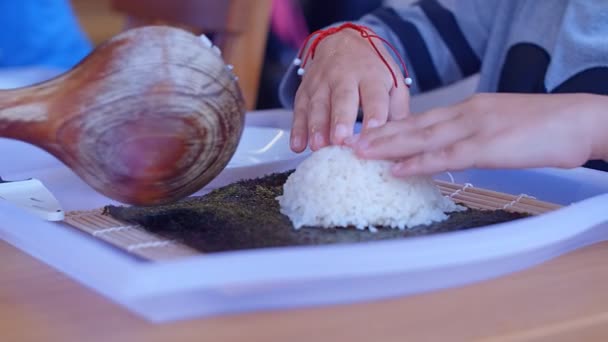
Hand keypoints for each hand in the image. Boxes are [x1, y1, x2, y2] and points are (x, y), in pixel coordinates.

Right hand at [291, 28, 409, 151]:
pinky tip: (297, 145)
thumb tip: (402, 142)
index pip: (374, 96)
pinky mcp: (304, 90)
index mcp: (371, 76)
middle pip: (342, 98)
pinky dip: (297, 128)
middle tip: (341, 140)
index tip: (373, 133)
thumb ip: (398, 111)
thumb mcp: (392, 83)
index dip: (374, 114)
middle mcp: (345, 77)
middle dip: (341, 120)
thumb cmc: (372, 71)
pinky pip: (299, 109)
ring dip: (316, 126)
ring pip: (317, 105)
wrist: (342, 42)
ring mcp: (322, 83)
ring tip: (318, 146)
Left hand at [347, 93, 607, 175]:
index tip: (369, 135)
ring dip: (387, 147)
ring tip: (360, 154)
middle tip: (350, 144)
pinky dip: (417, 162)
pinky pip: (445, 155)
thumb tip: (455, 150)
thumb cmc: (546, 127)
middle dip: (379, 136)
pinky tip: (396, 170)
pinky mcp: (488, 146)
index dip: (393, 128)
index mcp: (470, 109)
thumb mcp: (502, 126)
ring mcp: (475, 128)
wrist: (581, 121)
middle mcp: (466, 114)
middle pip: (414, 126)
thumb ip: (475, 135)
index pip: (422, 119)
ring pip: (421, 138)